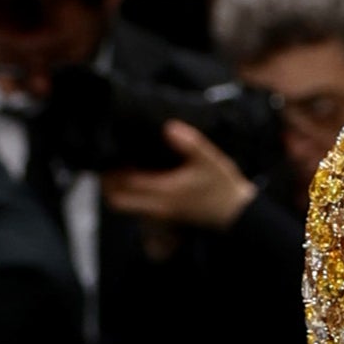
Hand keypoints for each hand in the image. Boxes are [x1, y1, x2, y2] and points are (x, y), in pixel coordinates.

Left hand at [98, 119, 253, 233]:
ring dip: (117, 190)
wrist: (235, 215)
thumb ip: (190, 143)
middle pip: (116, 200)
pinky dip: (130, 195)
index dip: (112, 169)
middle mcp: (157, 206)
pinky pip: (136, 208)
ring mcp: (159, 214)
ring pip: (124, 206)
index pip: (126, 183)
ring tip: (122, 169)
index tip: (112, 153)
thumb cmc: (222, 186)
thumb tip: (168, 126)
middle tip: (110, 163)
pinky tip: (138, 179)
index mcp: (165, 191)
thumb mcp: (210, 160)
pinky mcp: (164, 217)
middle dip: (108, 183)